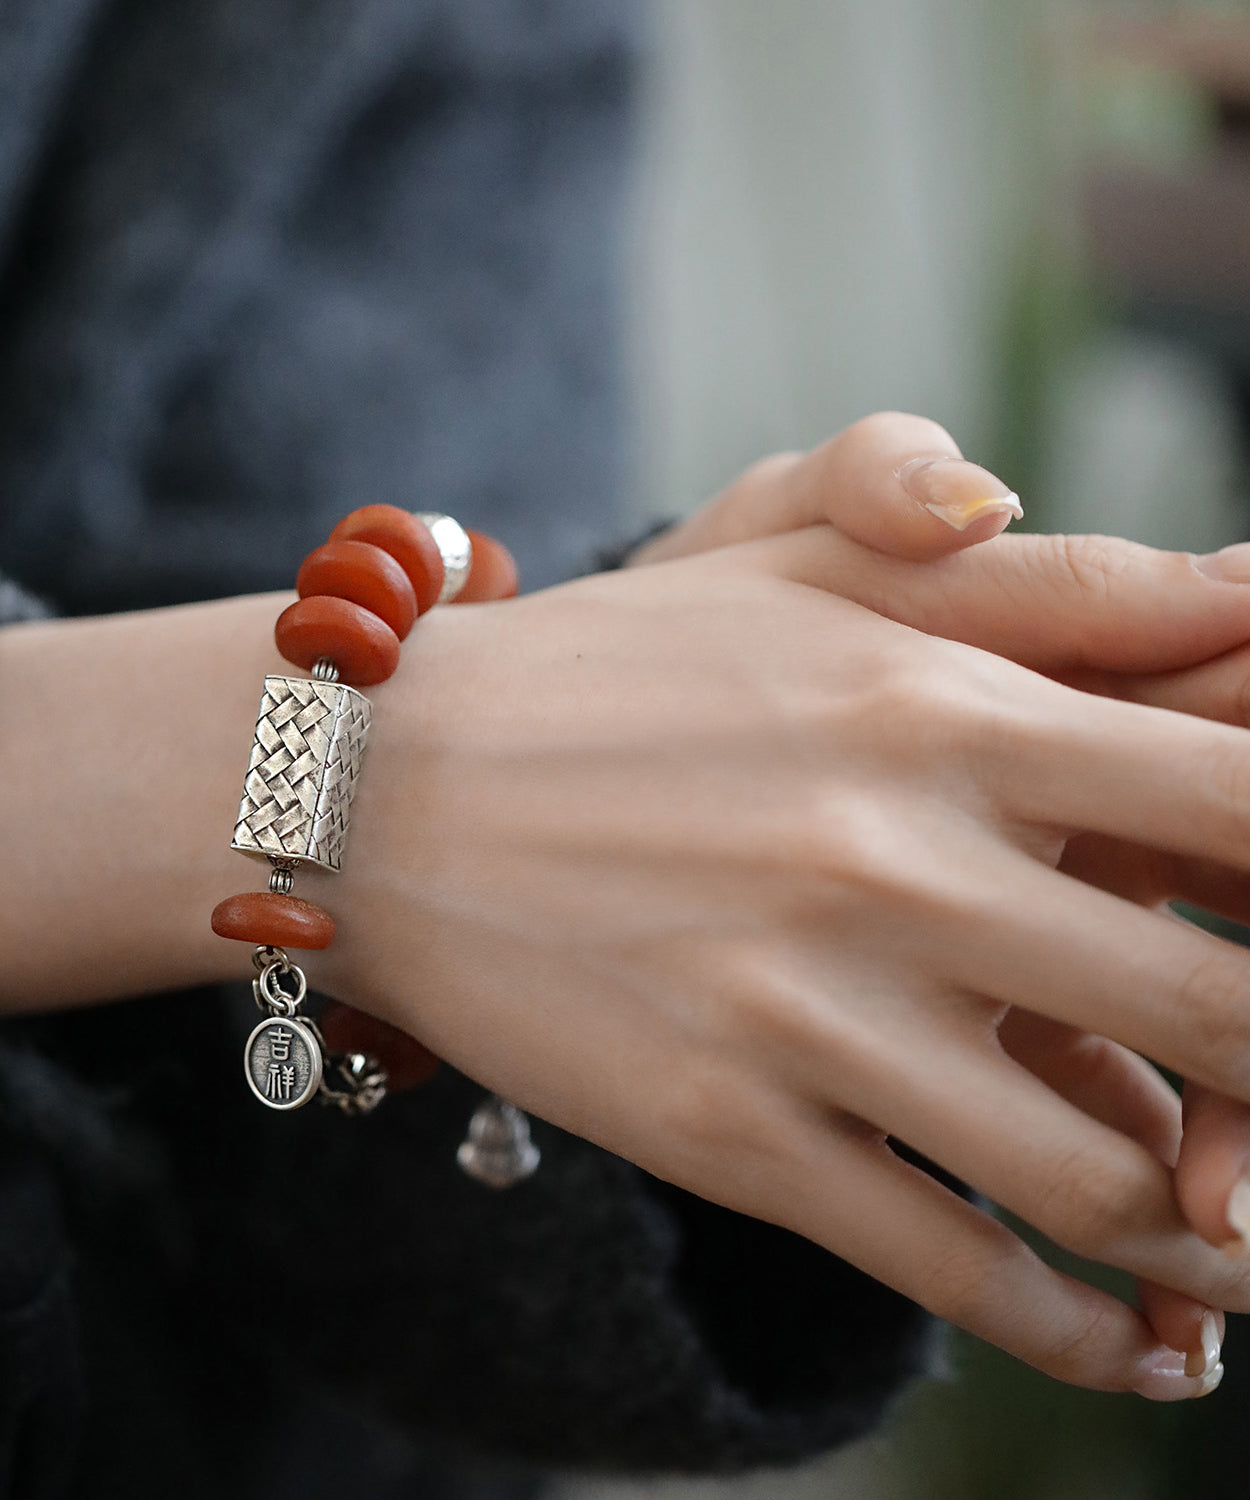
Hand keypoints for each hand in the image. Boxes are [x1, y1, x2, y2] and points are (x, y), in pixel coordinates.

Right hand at [638, 410, 1249, 1373]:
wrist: (390, 786)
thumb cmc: (619, 669)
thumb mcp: (800, 565)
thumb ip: (1025, 576)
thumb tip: (1234, 588)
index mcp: (935, 706)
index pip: (1239, 796)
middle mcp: (891, 859)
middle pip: (1219, 1002)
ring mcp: (808, 1012)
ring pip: (1103, 1175)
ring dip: (1220, 1227)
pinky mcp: (731, 1132)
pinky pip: (952, 1266)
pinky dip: (1082, 1331)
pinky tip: (1147, 1345)